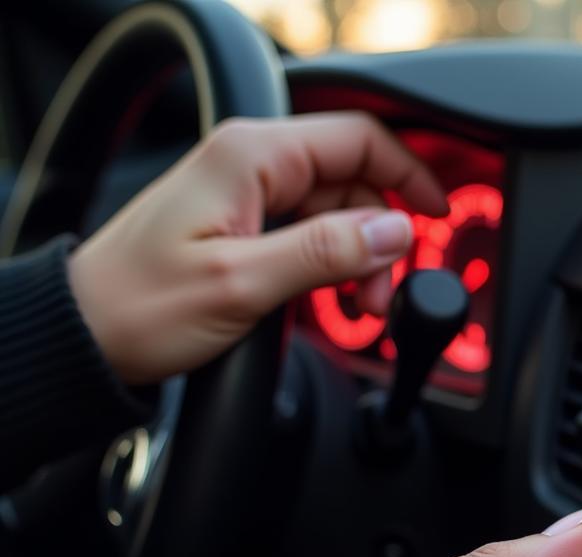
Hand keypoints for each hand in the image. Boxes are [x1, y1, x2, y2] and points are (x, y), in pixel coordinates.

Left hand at [68, 113, 447, 384]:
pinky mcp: (242, 226)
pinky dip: (330, 267)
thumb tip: (393, 231)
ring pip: (334, 214)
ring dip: (357, 260)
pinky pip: (307, 235)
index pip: (357, 139)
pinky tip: (331, 300)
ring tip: (355, 310)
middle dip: (380, 237)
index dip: (408, 173)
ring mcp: (246, 196)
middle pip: (352, 182)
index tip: (436, 215)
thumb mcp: (243, 282)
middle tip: (378, 297)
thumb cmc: (142, 305)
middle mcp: (251, 165)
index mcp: (251, 156)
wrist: (87, 334)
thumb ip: (325, 252)